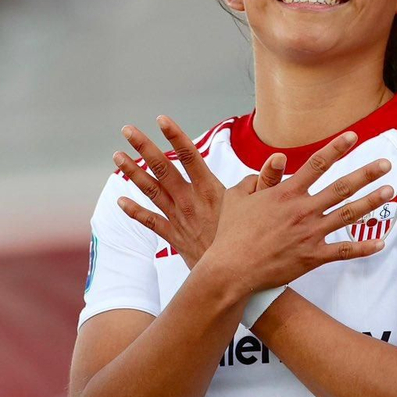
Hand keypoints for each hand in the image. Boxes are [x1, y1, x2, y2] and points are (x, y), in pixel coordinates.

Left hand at [114, 115, 284, 265]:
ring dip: (133, 173)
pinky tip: (120, 201)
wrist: (232, 277)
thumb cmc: (248, 241)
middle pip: (163, 169)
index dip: (175, 137)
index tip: (161, 119)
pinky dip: (134, 212)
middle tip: (128, 130)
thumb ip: (266, 181)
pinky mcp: (173, 236)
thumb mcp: (259, 209)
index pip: (190, 157)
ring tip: (117, 156)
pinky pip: (150, 222)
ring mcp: (179, 218)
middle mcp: (190, 201)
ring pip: (151, 191)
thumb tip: (279, 159)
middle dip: (144, 148)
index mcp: (210, 190)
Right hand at [198, 132, 394, 295]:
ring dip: (371, 202)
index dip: (337, 149)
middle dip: (366, 174)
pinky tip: (381, 242)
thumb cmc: (230, 234)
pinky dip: (363, 247)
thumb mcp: (236, 199)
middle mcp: (302, 210)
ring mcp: (310, 233)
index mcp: (286, 193)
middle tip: (386, 164)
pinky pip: (343, 251)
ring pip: (348, 214)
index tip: (353, 136)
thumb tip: (267, 167)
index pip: (317, 164)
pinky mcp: (312, 256)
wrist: (232, 268)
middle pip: (342, 187)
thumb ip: (255, 181)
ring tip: (390, 191)